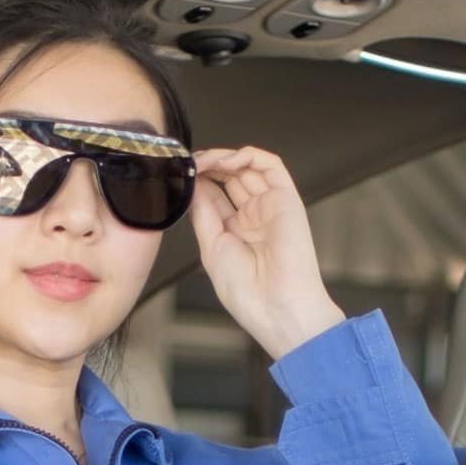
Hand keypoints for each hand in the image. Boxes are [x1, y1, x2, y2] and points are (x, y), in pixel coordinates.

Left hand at [189, 145, 346, 361]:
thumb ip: (204, 213)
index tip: (178, 173)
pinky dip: (247, 156)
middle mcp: (253, 216)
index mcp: (235, 232)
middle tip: (188, 162)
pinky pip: (270, 165)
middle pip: (230, 177)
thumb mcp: (212, 248)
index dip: (197, 180)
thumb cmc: (248, 292)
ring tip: (203, 161)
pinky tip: (226, 162)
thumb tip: (193, 185)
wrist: (278, 308)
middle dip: (207, 165)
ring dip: (223, 157)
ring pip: (247, 167)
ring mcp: (270, 206)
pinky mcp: (287, 199)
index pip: (214, 194)